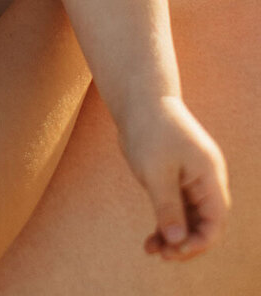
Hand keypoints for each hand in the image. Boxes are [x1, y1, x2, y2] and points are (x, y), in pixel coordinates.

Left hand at [121, 96, 229, 260]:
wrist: (139, 100)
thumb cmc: (149, 129)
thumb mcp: (156, 171)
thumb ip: (167, 207)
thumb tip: (176, 241)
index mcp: (209, 176)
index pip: (216, 221)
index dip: (199, 242)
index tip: (175, 250)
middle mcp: (206, 180)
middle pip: (205, 224)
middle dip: (186, 243)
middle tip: (162, 255)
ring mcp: (192, 180)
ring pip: (190, 219)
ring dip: (174, 237)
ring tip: (151, 250)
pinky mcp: (176, 179)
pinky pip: (177, 209)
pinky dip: (166, 224)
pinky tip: (150, 239)